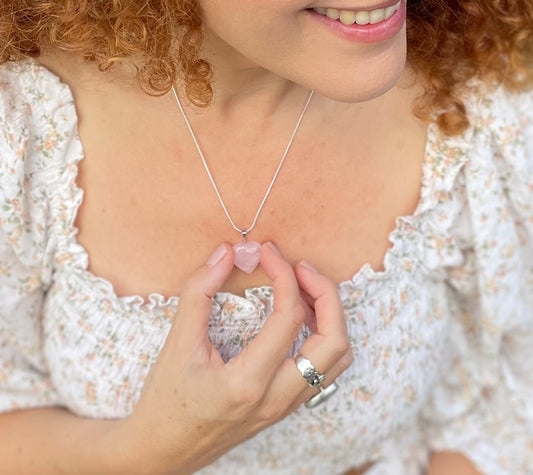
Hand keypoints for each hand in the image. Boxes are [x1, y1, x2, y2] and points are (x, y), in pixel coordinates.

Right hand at [117, 242, 351, 474]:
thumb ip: (199, 292)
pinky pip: (325, 369)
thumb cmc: (164, 400)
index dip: (283, 274)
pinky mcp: (285, 407)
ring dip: (330, 316)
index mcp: (248, 382)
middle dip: (325, 293)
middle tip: (299, 267)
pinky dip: (323, 336)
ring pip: (337, 358)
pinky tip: (298, 319)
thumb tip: (226, 253)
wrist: (162, 450)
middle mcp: (276, 398)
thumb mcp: (176, 343)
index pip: (288, 317)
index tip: (266, 253)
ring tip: (302, 289)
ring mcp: (285, 406)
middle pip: (333, 340)